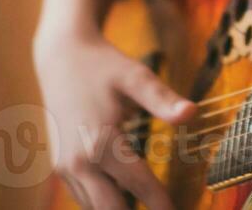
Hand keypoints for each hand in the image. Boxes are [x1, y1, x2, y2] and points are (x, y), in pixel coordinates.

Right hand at [32, 26, 196, 209]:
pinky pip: (82, 196)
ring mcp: (65, 166)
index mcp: (100, 142)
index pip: (139, 184)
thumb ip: (163, 99)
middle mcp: (78, 161)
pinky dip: (101, 203)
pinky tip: (120, 199)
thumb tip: (193, 113)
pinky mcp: (59, 166)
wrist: (60, 56)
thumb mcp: (136, 77)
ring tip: (143, 207)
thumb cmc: (103, 65)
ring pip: (93, 208)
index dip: (161, 203)